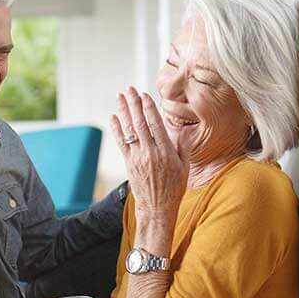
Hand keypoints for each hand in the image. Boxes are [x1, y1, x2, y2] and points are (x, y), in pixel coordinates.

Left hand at [110, 86, 188, 215]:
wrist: (157, 208)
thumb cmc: (174, 188)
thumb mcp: (185, 167)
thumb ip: (183, 147)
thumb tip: (185, 130)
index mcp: (166, 151)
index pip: (156, 124)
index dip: (149, 108)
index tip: (144, 95)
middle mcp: (150, 153)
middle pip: (140, 123)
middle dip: (134, 104)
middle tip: (129, 89)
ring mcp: (138, 158)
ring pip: (129, 130)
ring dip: (123, 112)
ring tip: (120, 97)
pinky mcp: (129, 164)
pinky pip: (121, 143)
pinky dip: (116, 129)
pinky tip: (113, 117)